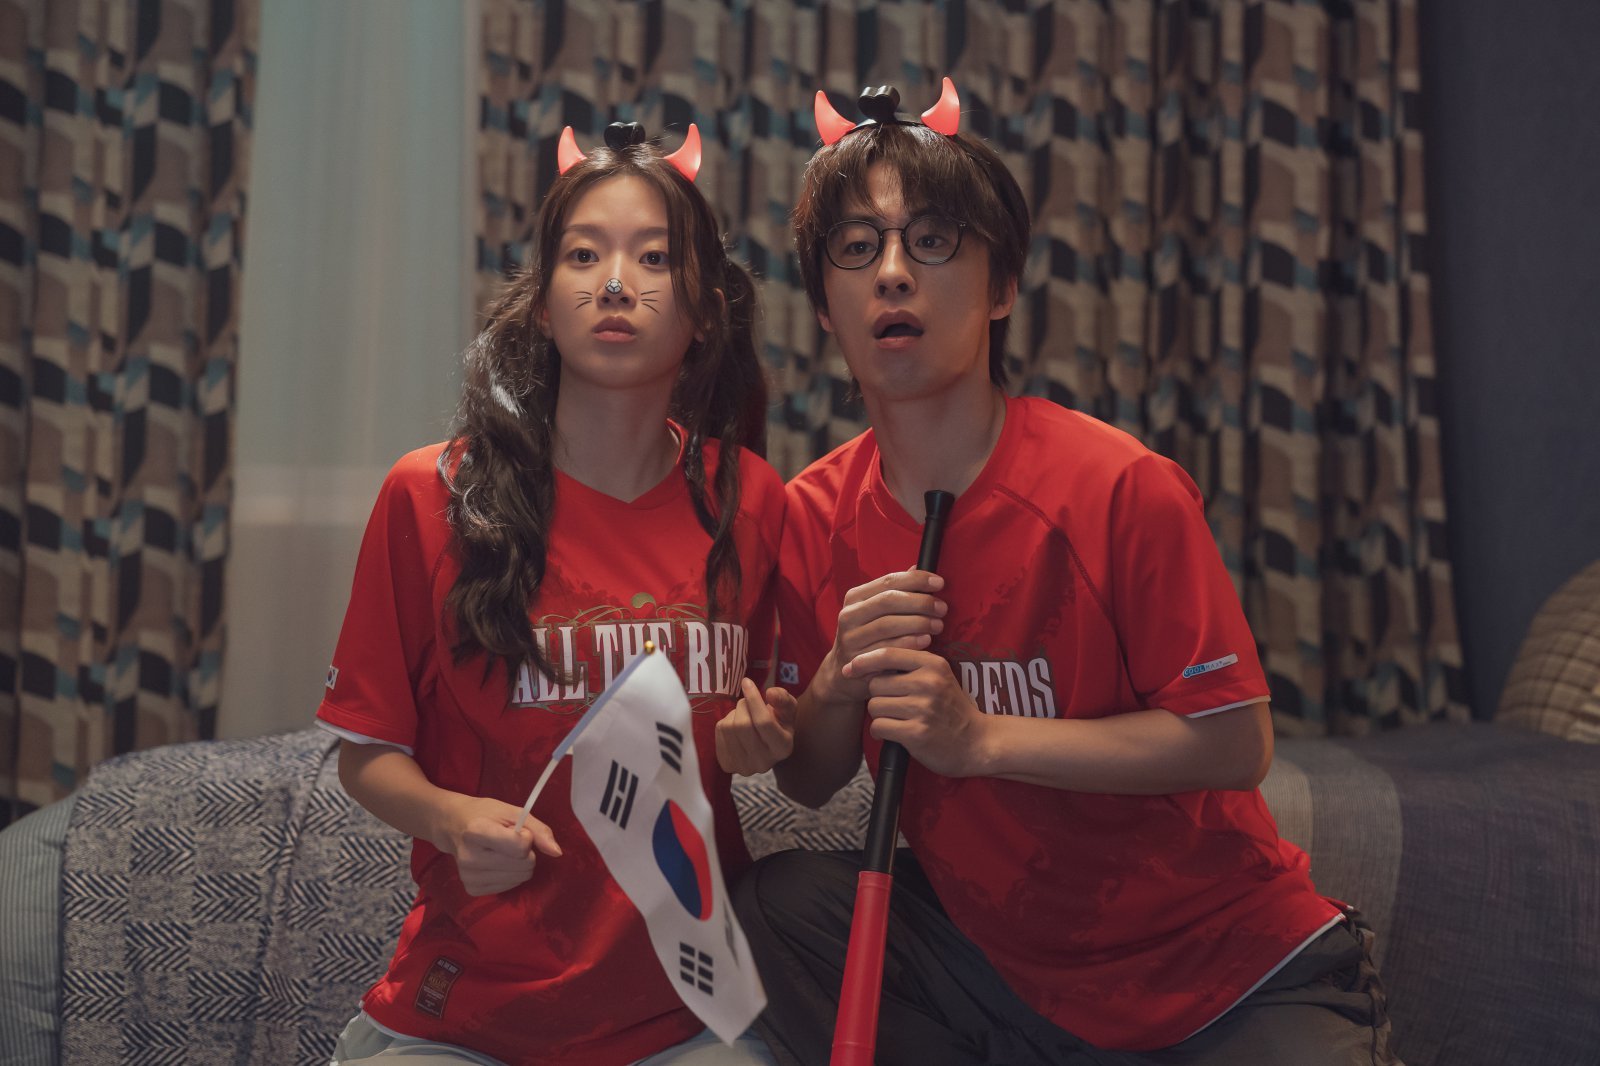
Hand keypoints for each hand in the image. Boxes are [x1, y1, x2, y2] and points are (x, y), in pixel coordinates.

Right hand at [440, 796, 561, 895]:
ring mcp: (469, 877)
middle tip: (509, 841)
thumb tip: (557, 852)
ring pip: (520, 877)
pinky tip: (496, 862)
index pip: (520, 847)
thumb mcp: (513, 812)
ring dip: (519, 864)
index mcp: (477, 832)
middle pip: (524, 865)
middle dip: (526, 852)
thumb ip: (539, 830)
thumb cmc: (485, 814)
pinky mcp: (472, 889)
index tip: (514, 829)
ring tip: (502, 851)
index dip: (526, 836)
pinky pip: (511, 886)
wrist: (452, 826)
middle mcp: (470, 857)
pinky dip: (510, 874)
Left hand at [716, 678, 797, 775]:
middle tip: (747, 701)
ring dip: (734, 714)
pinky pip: (719, 733)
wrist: (765, 746)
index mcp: (782, 748)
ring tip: (744, 715)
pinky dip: (725, 723)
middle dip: (743, 705)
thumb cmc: (779, 723)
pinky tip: (735, 727)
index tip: (747, 681)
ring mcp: (743, 767)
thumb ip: (782, 699)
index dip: (753, 699)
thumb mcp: (788, 709)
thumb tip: (770, 693)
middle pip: (743, 725)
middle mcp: (763, 763)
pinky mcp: (727, 764)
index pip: (764, 723)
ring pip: (729, 727)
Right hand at [817, 569, 946, 704]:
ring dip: (918, 623)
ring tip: (938, 625)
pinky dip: (909, 642)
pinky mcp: (857, 660)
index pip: (888, 581)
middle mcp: (849, 615)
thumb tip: (918, 568)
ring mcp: (851, 638)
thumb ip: (894, 592)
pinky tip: (926, 640)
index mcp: (855, 597)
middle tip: (942, 608)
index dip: (916, 580)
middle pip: (888, 601)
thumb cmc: (867, 637)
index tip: (939, 583)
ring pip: (888, 624)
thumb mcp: (875, 612)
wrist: (843, 674)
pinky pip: (887, 648)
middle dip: (920, 602)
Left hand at [854, 646, 988, 778]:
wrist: (977, 742)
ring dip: (880, 715)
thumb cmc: (950, 708)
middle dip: (878, 696)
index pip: (888, 653)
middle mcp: (928, 683)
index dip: (864, 660)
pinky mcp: (917, 733)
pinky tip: (895, 734)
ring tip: (898, 720)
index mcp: (933, 664)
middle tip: (895, 706)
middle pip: (876, 683)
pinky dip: (881, 732)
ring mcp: (923, 708)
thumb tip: (867, 658)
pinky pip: (879, 726)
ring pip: (875, 706)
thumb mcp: (938, 677)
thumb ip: (910, 664)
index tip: (850, 667)